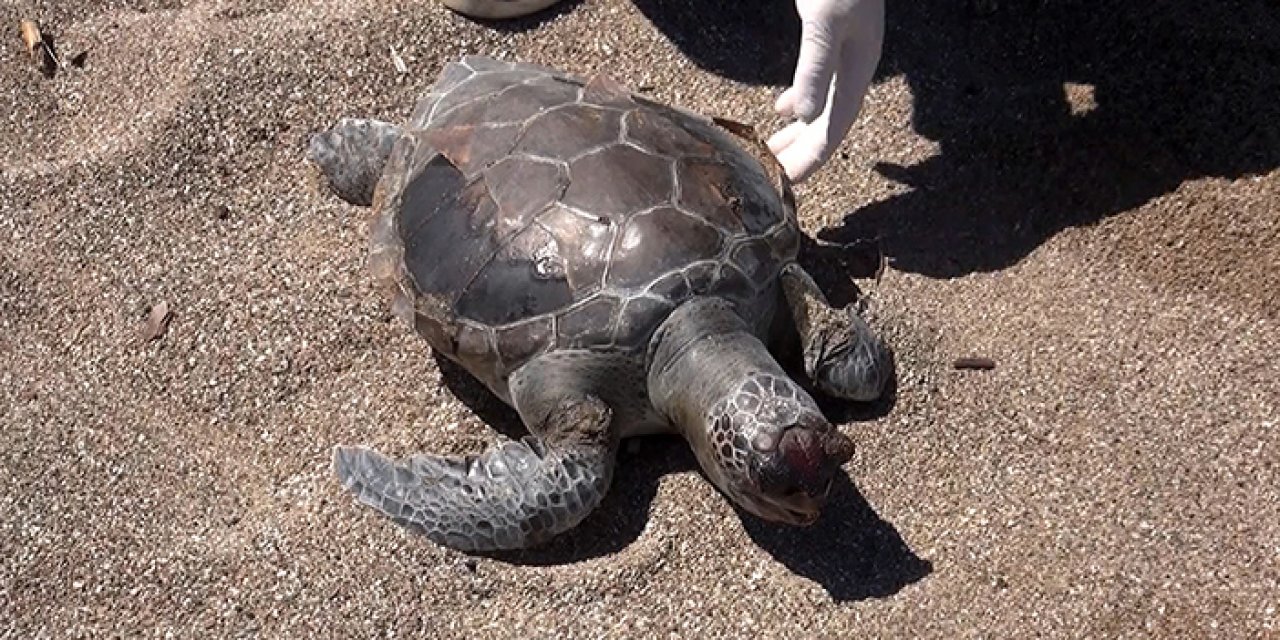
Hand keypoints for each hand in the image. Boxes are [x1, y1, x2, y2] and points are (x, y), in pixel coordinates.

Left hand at [768, 0, 884, 182]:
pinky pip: (816, 84)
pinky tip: (782, 108)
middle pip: (827, 125)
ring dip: (798, 133)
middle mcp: (854, 68)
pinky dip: (799, 101)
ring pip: (821, 106)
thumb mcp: (825, 21)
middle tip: (771, 179)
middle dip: (800, 154)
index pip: (834, 130)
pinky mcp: (831, 39)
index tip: (785, 184)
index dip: (810, 160)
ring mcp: (844, 54)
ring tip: (771, 152)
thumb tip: (804, 117)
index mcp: (857, 70)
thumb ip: (815, 67)